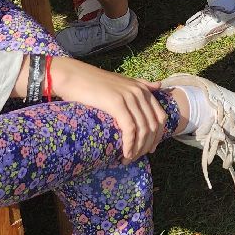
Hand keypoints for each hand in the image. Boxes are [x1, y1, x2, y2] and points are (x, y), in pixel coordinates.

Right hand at [48, 57, 166, 161]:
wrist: (73, 76)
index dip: (158, 135)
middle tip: (138, 158)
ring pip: (143, 129)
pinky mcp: (117, 103)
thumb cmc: (94, 82)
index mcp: (142, 89)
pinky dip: (130, 144)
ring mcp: (129, 97)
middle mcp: (139, 92)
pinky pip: (130, 129)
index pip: (160, 116)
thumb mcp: (121, 82)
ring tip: (129, 159)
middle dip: (148, 145)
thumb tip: (159, 85)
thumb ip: (140, 84)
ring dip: (138, 148)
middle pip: (153, 125)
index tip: (150, 149)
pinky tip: (125, 154)